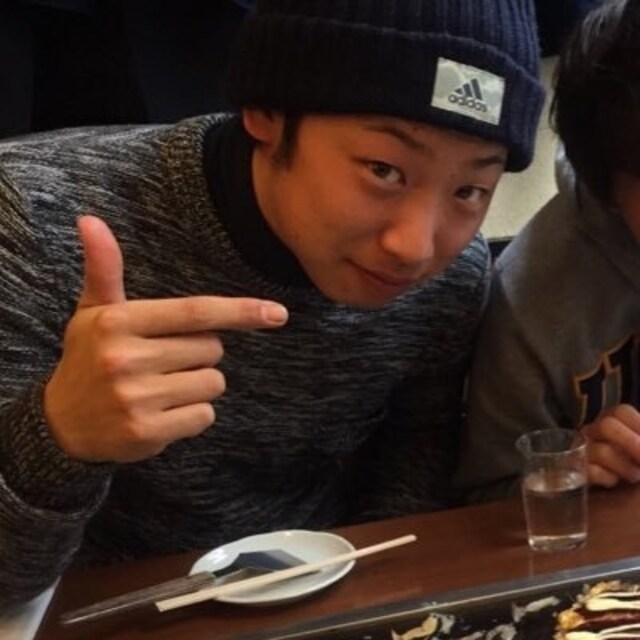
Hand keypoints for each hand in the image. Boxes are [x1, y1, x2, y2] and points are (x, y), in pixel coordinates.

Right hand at [44, 216, 287, 462]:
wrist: (62, 425)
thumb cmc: (89, 358)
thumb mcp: (92, 312)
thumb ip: (104, 268)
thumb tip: (90, 219)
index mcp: (118, 322)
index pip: (195, 312)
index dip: (240, 311)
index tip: (278, 313)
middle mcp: (125, 359)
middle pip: (212, 348)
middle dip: (201, 352)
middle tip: (164, 359)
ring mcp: (136, 399)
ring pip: (213, 382)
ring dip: (199, 384)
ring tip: (161, 387)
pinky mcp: (147, 433)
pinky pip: (205, 415)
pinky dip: (193, 414)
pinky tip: (162, 412)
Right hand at [581, 404, 639, 486]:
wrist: (602, 498)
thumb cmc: (628, 468)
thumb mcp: (636, 457)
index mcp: (613, 422)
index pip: (621, 412)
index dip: (639, 428)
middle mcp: (594, 432)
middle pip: (607, 425)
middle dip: (631, 444)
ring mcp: (582, 450)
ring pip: (599, 450)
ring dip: (623, 466)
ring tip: (633, 477)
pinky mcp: (575, 471)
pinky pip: (587, 470)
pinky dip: (605, 478)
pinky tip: (613, 483)